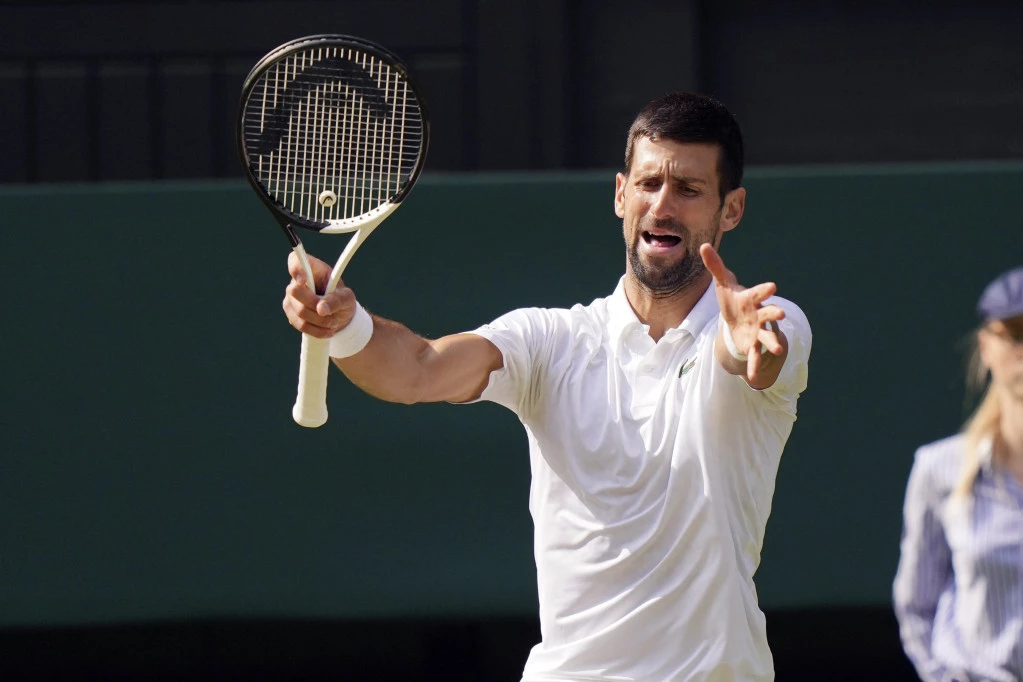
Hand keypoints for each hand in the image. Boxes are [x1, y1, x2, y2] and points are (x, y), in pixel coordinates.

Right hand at [282, 252, 357, 338]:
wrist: (339, 316)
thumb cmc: (343, 300)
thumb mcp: (347, 299)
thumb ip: (336, 300)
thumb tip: (321, 309)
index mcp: (312, 268)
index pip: (295, 261)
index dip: (296, 269)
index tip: (303, 281)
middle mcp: (297, 281)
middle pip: (295, 291)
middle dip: (314, 305)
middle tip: (329, 312)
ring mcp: (291, 297)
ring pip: (298, 311)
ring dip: (319, 321)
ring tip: (333, 322)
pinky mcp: (290, 312)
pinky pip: (299, 324)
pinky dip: (315, 330)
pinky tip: (327, 330)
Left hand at [699, 243, 785, 381]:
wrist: (735, 319)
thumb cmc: (731, 299)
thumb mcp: (722, 283)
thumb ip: (715, 266)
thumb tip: (703, 246)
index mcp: (751, 299)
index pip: (759, 292)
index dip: (764, 290)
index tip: (773, 287)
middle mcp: (758, 315)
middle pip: (768, 314)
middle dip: (774, 315)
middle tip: (781, 315)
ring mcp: (757, 331)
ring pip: (766, 337)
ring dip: (772, 343)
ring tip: (778, 350)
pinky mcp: (751, 345)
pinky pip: (753, 357)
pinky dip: (754, 366)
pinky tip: (753, 378)